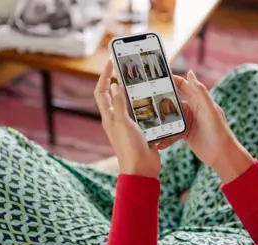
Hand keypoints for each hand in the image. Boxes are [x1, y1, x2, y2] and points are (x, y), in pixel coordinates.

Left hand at [94, 60, 160, 178]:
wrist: (142, 170)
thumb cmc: (129, 148)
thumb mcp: (123, 123)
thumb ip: (120, 104)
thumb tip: (115, 85)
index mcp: (109, 117)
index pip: (101, 91)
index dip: (104, 75)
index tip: (111, 61)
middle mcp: (117, 119)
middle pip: (116, 94)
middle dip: (121, 80)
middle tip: (131, 67)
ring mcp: (130, 124)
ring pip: (131, 102)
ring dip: (137, 91)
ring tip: (145, 80)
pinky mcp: (142, 129)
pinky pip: (144, 113)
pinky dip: (148, 104)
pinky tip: (156, 99)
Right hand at [158, 71, 253, 182]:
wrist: (222, 155)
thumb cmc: (219, 130)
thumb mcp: (209, 109)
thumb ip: (200, 91)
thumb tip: (190, 72)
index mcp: (199, 100)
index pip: (183, 85)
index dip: (171, 80)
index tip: (156, 78)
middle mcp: (193, 109)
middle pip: (173, 101)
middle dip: (160, 101)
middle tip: (146, 101)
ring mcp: (189, 122)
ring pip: (170, 118)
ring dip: (161, 121)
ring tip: (150, 123)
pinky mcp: (185, 134)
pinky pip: (172, 133)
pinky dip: (165, 137)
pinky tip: (158, 142)